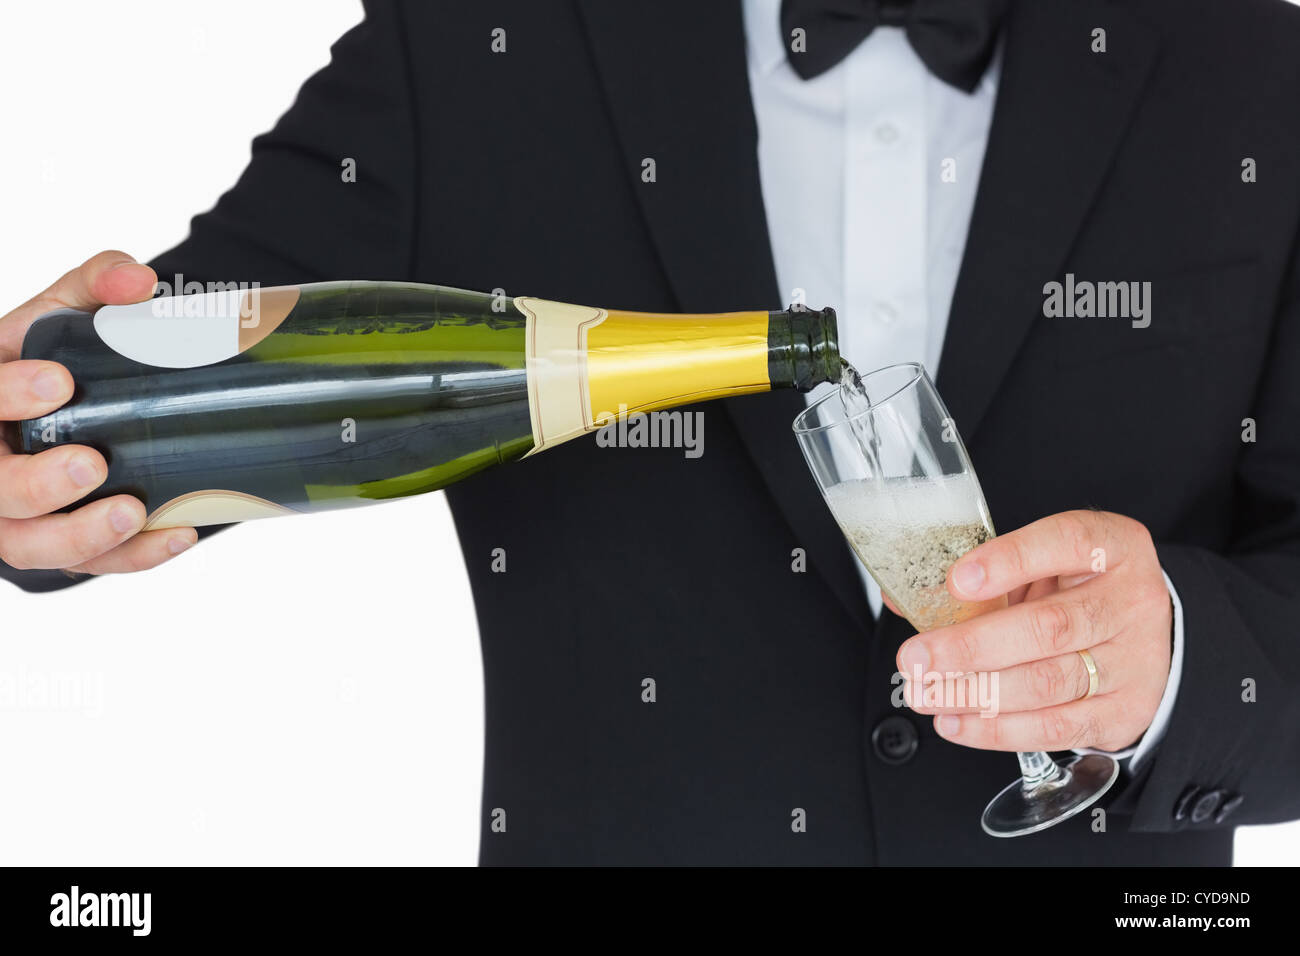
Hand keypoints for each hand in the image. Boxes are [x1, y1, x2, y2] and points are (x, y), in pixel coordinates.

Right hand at [0, 251, 196, 573]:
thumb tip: (139, 280)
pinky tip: (178, 534)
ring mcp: (18, 514)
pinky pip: (90, 564)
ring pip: (29, 545)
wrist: (69, 404)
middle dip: (34, 484)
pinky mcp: (62, 544)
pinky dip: (134, 556)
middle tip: (90, 465)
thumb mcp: (65, 312)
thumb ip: (97, 283)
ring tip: (133, 511)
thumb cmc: (55, 360)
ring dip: (80, 536)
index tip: (58, 381)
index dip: (6, 395)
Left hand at [894, 510, 1172, 752]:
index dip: (1009, 561)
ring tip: (926, 693)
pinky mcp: (1124, 712)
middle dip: (970, 647)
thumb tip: (907, 600)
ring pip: (1048, 683)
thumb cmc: (1080, 591)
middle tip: (917, 657)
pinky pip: (1056, 728)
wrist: (1147, 635)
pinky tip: (957, 720)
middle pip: (1048, 628)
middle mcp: (1130, 602)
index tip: (956, 582)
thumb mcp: (1043, 563)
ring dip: (975, 693)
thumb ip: (985, 574)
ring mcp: (1133, 661)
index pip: (1064, 542)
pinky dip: (998, 729)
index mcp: (1112, 547)